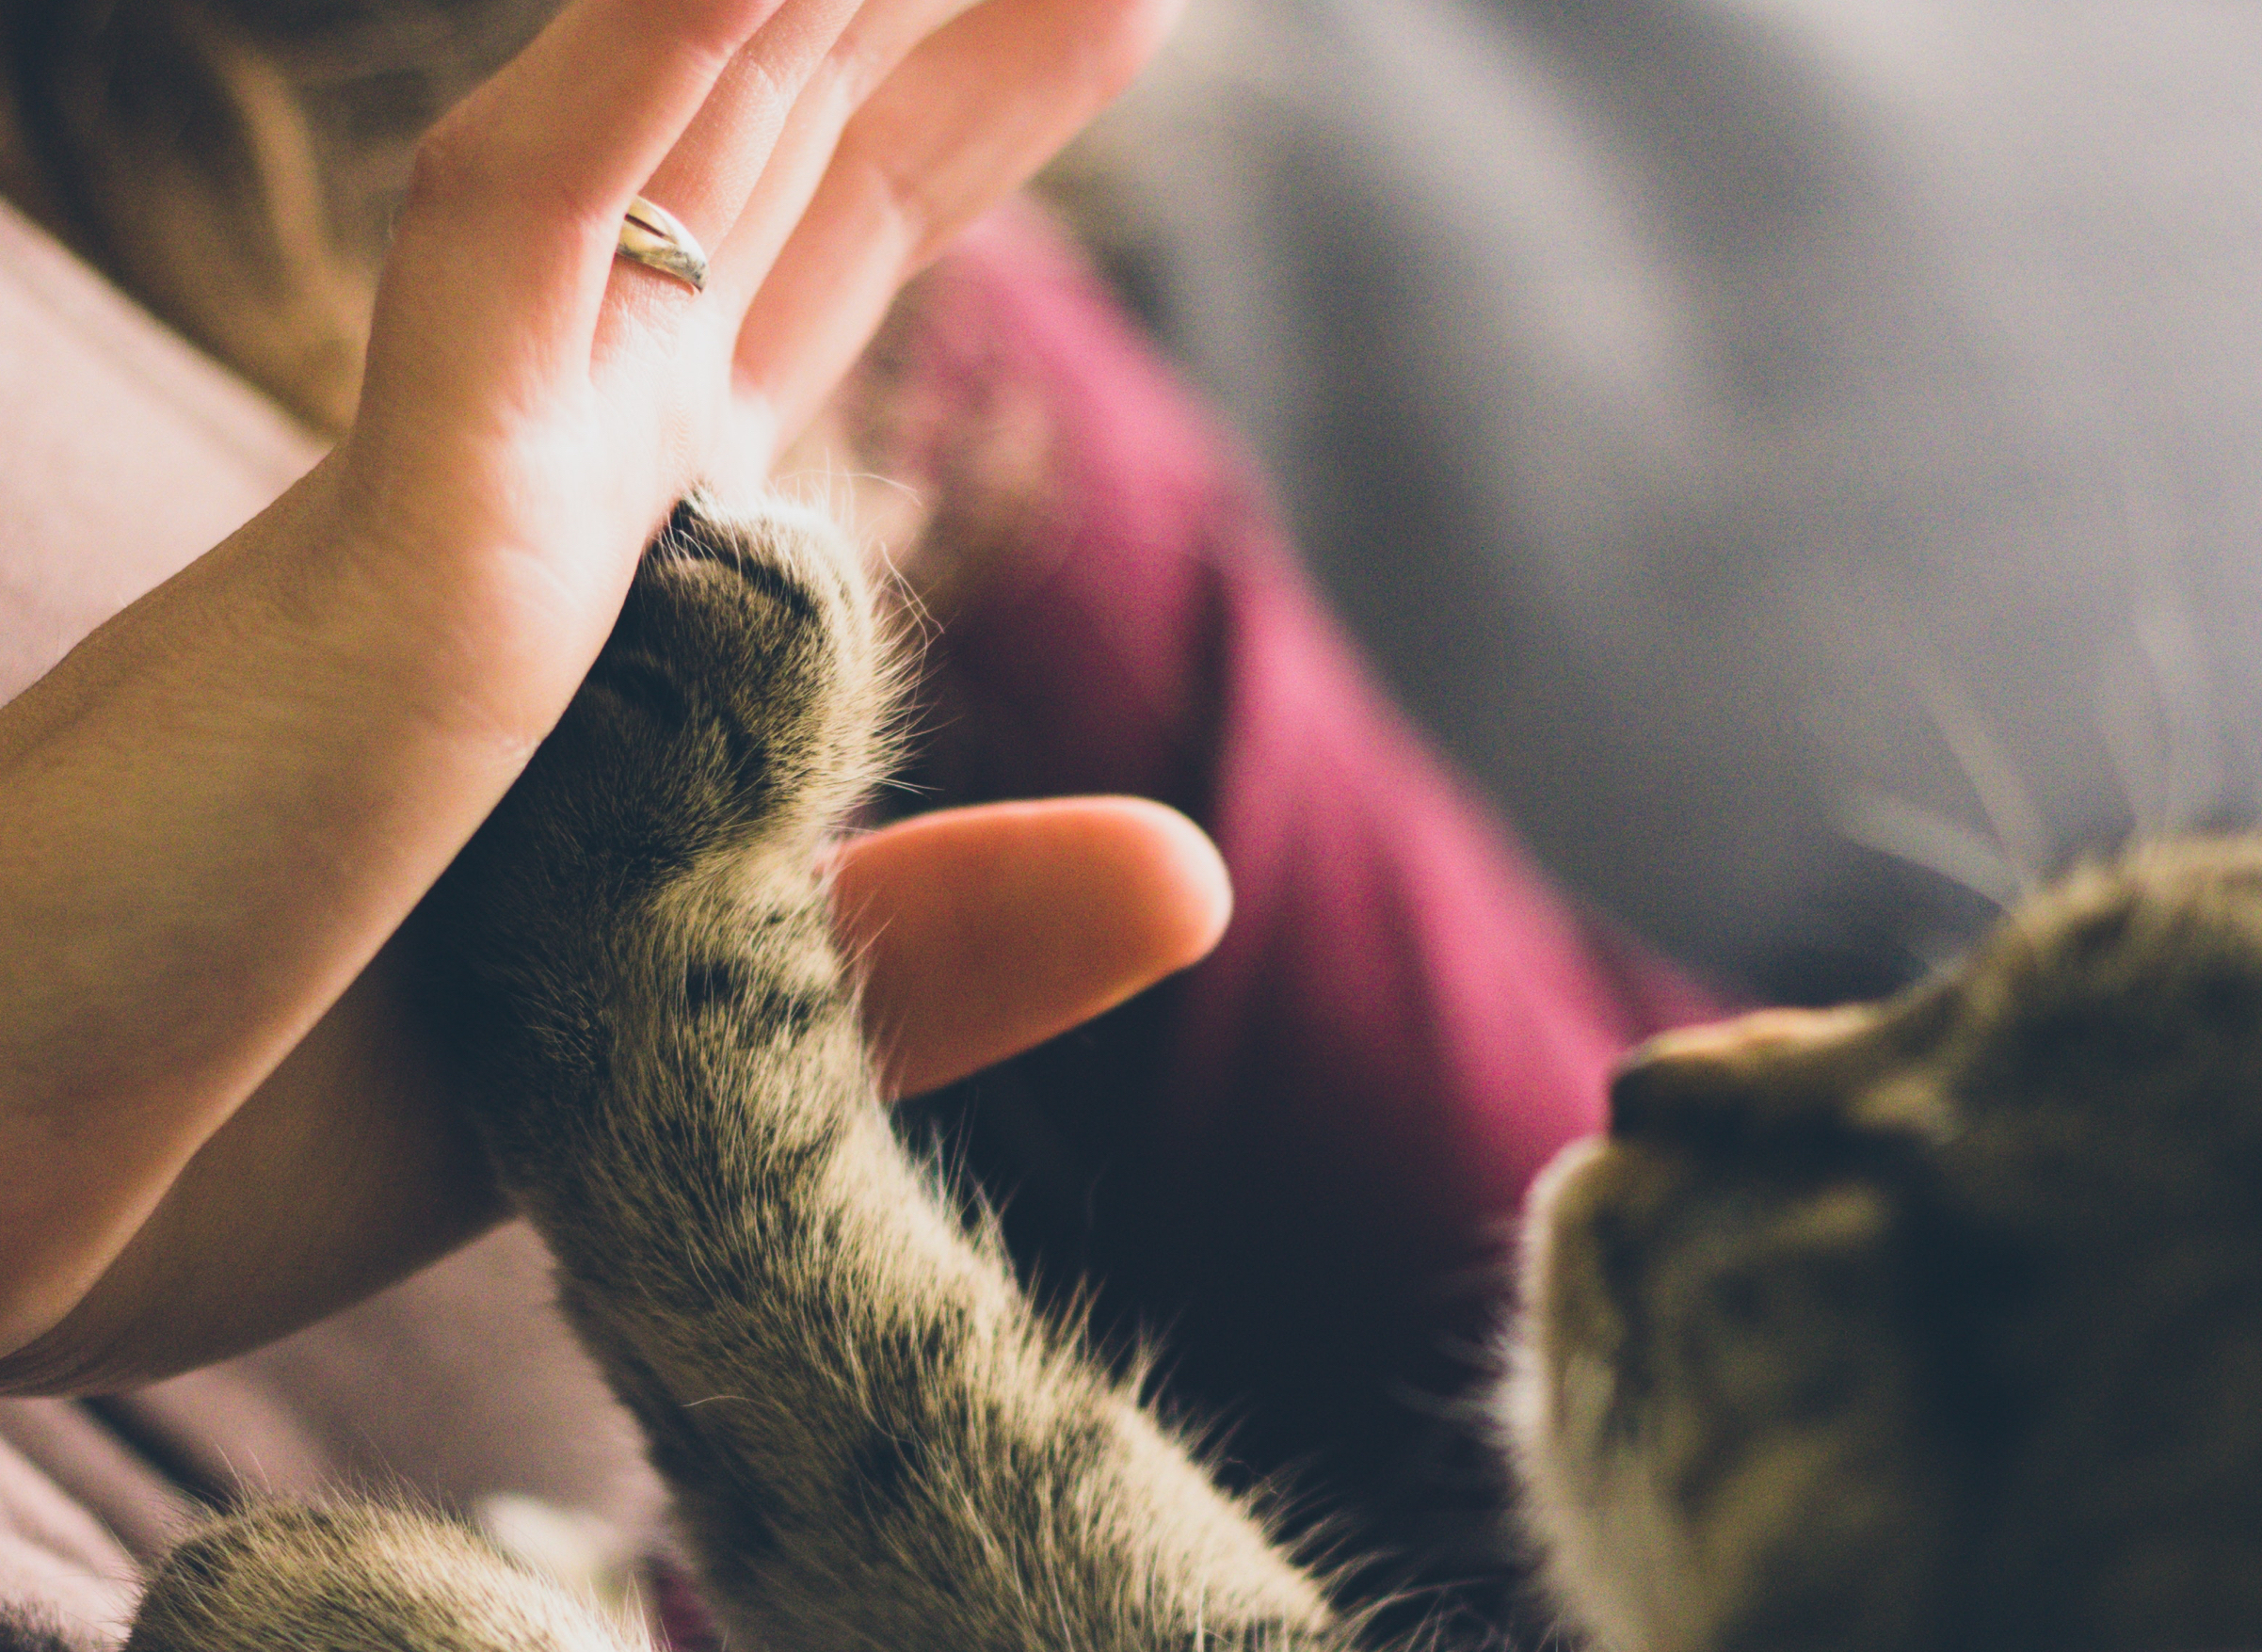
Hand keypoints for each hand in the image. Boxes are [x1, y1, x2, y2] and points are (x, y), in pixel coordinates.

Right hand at [0, 0, 1177, 1378]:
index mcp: (623, 557)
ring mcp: (471, 475)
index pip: (817, 260)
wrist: (33, 1200)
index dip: (956, 113)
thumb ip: (948, 936)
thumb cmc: (298, 1109)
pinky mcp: (394, 539)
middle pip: (782, 148)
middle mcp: (557, 468)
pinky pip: (523, 231)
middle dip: (927, 6)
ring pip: (675, 126)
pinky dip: (647, 63)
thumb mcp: (706, 1020)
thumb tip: (1200, 874)